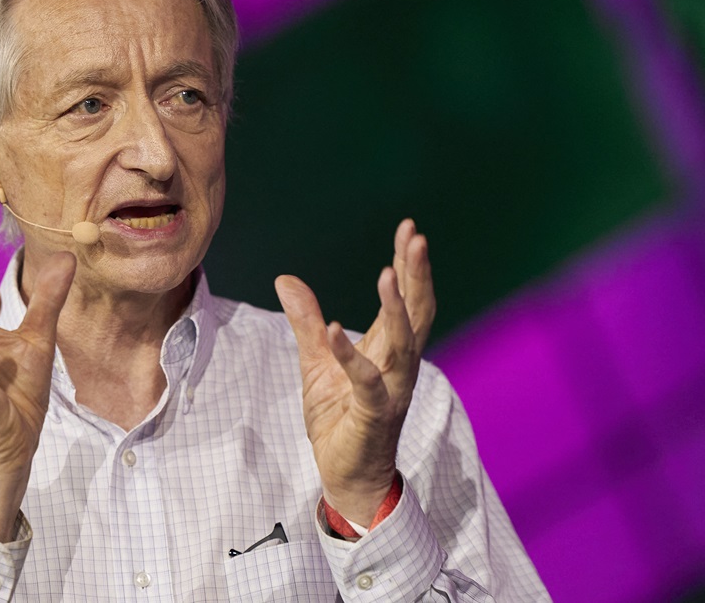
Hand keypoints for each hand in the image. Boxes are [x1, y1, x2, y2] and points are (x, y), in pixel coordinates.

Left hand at [274, 219, 434, 526]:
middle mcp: (398, 365)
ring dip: (396, 308)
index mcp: (388, 350)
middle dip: (417, 274)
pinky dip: (351, 355)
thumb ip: (306, 322)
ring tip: (388, 272)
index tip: (410, 229)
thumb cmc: (339, 418)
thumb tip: (286, 279)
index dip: (408, 265)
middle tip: (417, 237)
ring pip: (403, 343)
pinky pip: (366, 381)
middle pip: (417, 312)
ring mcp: (390, 390)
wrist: (346, 475)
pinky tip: (337, 330)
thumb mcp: (316, 363)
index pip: (406, 300)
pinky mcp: (373, 414)